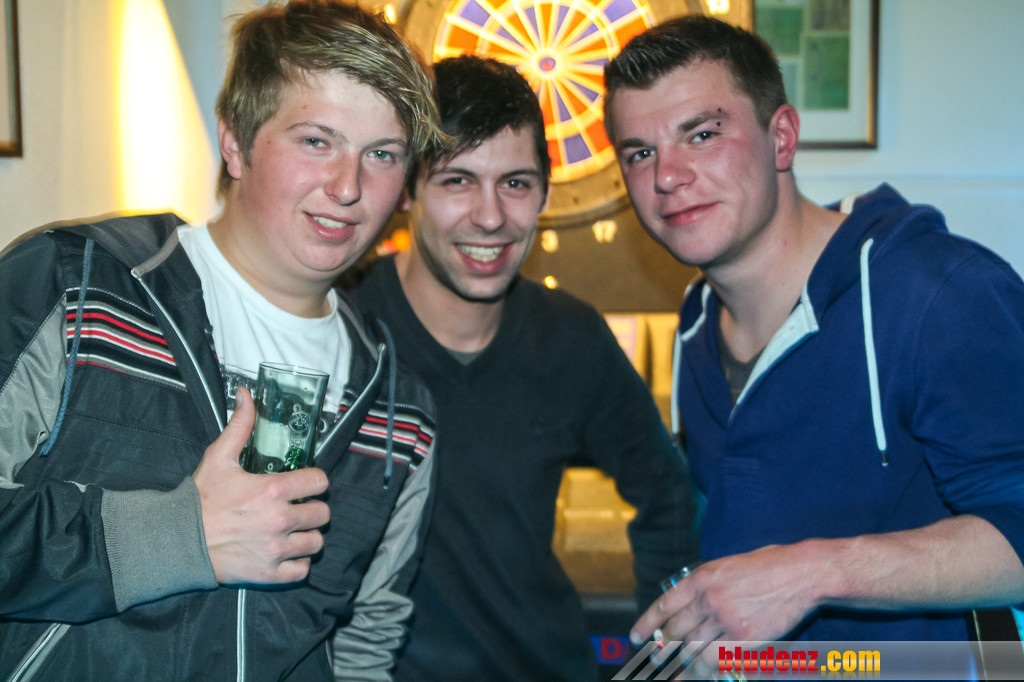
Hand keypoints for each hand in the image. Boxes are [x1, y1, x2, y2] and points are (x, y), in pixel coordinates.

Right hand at [193, 388, 330, 584]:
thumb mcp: (218, 457)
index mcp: (273, 490)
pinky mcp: (269, 573)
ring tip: (292, 531)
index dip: (314, 481)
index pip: (320, 482)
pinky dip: (296, 563)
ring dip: (306, 536)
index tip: (304, 484)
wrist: (177, 541)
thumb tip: (247, 395)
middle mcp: (279, 521)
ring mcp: (276, 549)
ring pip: (316, 542)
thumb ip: (240, 426)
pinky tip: (284, 552)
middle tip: (297, 508)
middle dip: (312, 509)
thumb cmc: (200, 499)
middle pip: (323, 514)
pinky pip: (302, 570)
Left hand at [631, 543, 828, 668]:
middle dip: (662, 648)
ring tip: (671, 672)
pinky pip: (715, 661)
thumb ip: (708, 583)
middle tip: (655, 659)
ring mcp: (726, 620)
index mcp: (702, 577)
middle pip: (676, 631)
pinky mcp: (745, 639)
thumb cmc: (771, 565)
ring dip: (680, 663)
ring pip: (692, 649)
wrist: (802, 572)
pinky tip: (700, 674)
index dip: (647, 623)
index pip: (665, 605)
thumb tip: (690, 602)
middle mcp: (708, 599)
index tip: (636, 636)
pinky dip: (704, 670)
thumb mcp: (729, 565)